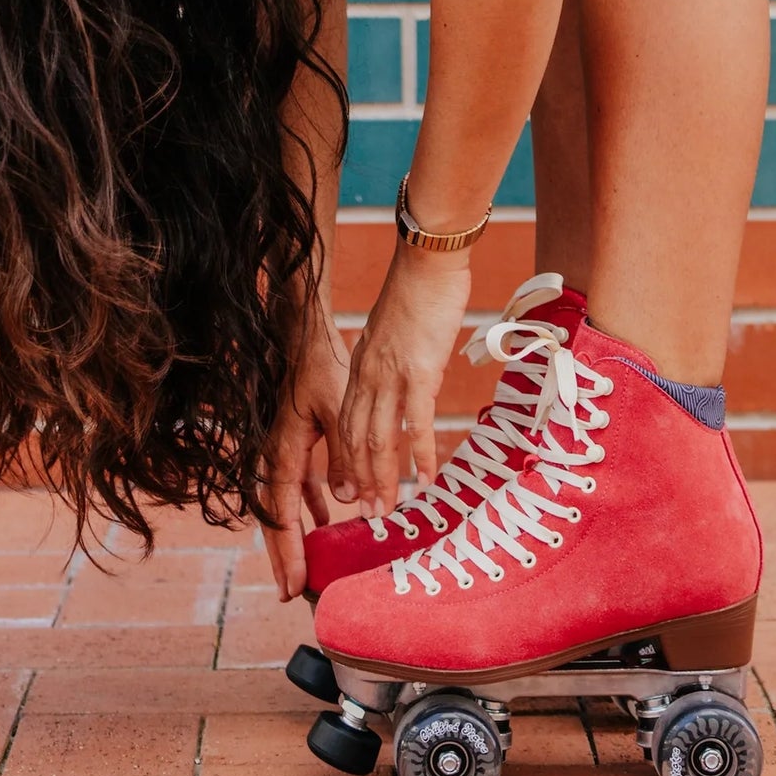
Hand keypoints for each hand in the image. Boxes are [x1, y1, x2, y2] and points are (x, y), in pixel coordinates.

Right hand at [259, 314, 353, 601]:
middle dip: (282, 558)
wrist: (305, 340)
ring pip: (281, 505)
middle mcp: (273, 458)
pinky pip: (294, 486)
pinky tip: (326, 518)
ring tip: (303, 569)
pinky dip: (306, 507)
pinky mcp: (291, 444)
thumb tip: (347, 499)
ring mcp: (280, 452)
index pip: (281, 516)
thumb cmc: (320, 371)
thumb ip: (345, 455)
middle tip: (291, 594)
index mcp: (282, 454)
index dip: (289, 553)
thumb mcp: (338, 412)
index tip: (295, 585)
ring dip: (292, 536)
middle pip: (273, 519)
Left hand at [338, 247, 470, 516]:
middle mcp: (369, 375)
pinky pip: (415, 423)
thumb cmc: (419, 290)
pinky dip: (419, 455)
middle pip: (357, 438)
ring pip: (379, 438)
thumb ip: (391, 359)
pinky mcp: (419, 372)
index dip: (349, 460)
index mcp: (362, 366)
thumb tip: (403, 379)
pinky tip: (424, 479)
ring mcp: (392, 376)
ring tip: (389, 509)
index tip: (354, 488)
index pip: (348, 422)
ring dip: (383, 478)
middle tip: (368, 515)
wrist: (427, 261)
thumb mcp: (393, 331)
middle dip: (360, 480)